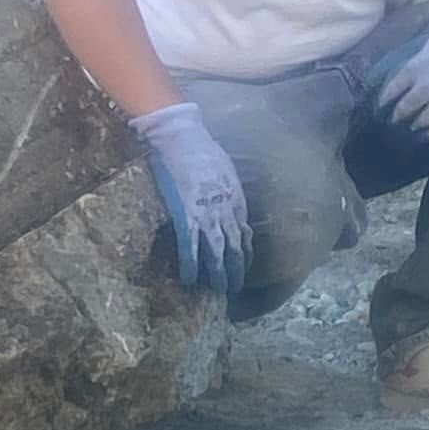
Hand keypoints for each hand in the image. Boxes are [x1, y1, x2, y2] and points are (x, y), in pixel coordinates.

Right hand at [131, 102, 251, 296]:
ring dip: (220, 275)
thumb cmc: (202, 148)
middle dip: (237, 271)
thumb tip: (225, 192)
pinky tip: (189, 280)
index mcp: (236, 200)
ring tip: (219, 291)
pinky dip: (191, 266)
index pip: (244, 233)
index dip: (245, 252)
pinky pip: (190, 248)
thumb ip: (226, 185)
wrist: (183, 138)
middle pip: (236, 249)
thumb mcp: (224, 168)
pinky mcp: (186, 217)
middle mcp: (227, 213)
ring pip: (218, 253)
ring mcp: (207, 217)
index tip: (244, 265)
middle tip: (235, 289)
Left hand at [368, 1, 428, 141]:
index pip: (391, 90)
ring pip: (422, 120)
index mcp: (415, 67)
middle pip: (404, 109)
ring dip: (414, 127)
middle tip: (392, 123)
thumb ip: (412, 62)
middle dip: (396, 119)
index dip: (383, 102)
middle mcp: (426, 84)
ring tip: (410, 130)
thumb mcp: (427, 45)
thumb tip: (395, 73)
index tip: (379, 109)